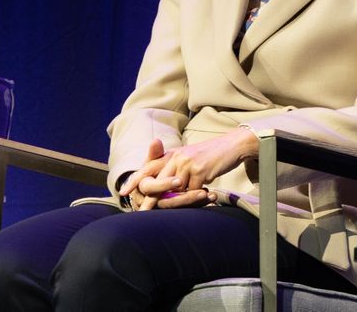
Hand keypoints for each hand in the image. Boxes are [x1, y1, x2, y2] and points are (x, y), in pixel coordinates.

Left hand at [120, 128, 257, 209]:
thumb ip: (176, 170)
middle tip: (141, 212)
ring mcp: (186, 163)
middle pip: (157, 182)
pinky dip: (198, 196)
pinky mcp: (198, 170)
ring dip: (178, 201)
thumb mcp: (190, 158)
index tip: (124, 192)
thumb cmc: (211, 155)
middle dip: (150, 200)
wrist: (232, 145)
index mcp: (172, 154)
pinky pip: (192, 191)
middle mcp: (176, 157)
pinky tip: (206, 196)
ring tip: (171, 210)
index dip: (135, 179)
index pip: (148, 167)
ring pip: (175, 191)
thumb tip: (166, 191)